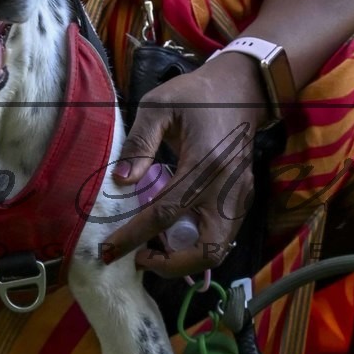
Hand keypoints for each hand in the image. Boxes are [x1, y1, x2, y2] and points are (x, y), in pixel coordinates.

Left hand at [99, 52, 270, 275]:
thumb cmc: (196, 95)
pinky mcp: (244, 199)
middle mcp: (226, 187)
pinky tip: (173, 233)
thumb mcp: (159, 106)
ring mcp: (240, 196)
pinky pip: (222, 236)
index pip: (165, 213)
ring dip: (185, 259)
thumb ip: (139, 143)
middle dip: (172, 265)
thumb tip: (121, 181)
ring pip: (218, 250)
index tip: (109, 251)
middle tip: (141, 258)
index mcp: (204, 163)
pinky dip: (196, 245)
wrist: (242, 89)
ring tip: (154, 248)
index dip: (134, 236)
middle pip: (207, 250)